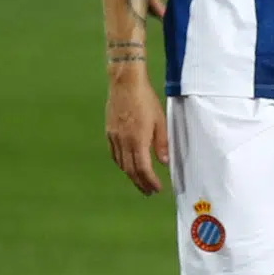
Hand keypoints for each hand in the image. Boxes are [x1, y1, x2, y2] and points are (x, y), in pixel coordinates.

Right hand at [106, 69, 169, 194]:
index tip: (157, 189)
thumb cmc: (146, 100)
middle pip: (130, 170)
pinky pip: (114, 154)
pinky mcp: (109, 132)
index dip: (150, 181)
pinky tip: (127, 165)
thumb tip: (164, 162)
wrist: (125, 83)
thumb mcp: (160, 120)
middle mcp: (124, 142)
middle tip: (148, 191)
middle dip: (140, 183)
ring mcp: (114, 137)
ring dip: (131, 175)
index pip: (143, 168)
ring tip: (139, 182)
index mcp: (138, 140)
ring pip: (121, 164)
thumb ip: (162, 143)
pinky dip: (121, 164)